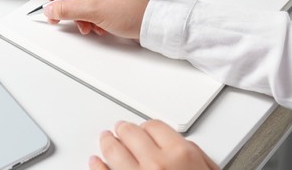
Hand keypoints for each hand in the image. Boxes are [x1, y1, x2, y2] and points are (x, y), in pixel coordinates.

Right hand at [44, 0, 152, 39]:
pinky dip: (91, 17)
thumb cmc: (135, 11)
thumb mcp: (95, 9)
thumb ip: (68, 9)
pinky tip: (97, 27)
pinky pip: (95, 5)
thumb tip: (52, 9)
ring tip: (85, 26)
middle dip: (70, 4)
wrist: (155, 25)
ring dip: (80, 14)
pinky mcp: (114, 0)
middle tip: (61, 16)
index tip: (54, 1)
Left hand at [89, 120, 218, 169]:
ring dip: (107, 143)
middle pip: (130, 134)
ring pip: (113, 151)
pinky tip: (95, 162)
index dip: (146, 126)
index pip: (154, 127)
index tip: (142, 128)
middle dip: (123, 130)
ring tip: (106, 140)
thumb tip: (181, 146)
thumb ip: (195, 157)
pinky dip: (96, 166)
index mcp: (180, 155)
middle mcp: (156, 164)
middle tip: (120, 129)